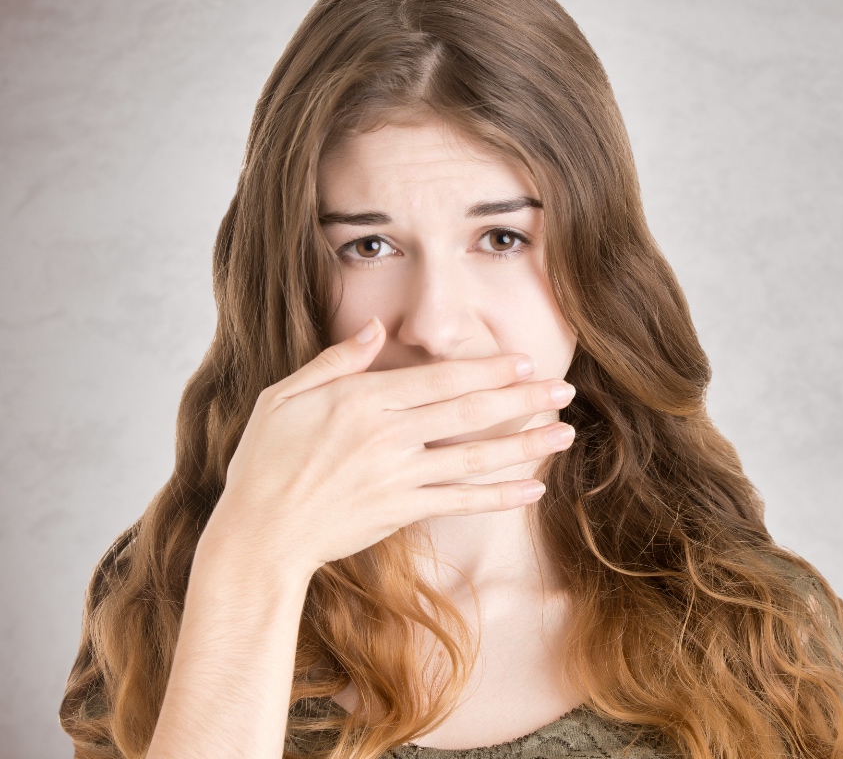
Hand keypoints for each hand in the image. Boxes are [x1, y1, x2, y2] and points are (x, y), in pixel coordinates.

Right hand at [201, 316, 575, 576]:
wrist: (258, 533)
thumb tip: (376, 329)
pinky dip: (498, 495)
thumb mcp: (284, 396)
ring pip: (474, 457)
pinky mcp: (401, 511)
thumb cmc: (264, 460)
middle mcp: (387, 436)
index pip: (440, 379)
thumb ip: (337, 361)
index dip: (487, 370)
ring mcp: (398, 476)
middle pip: (468, 412)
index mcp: (362, 400)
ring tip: (565, 434)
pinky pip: (460, 501)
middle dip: (521, 398)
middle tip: (564, 389)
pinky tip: (533, 488)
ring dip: (524, 444)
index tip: (524, 361)